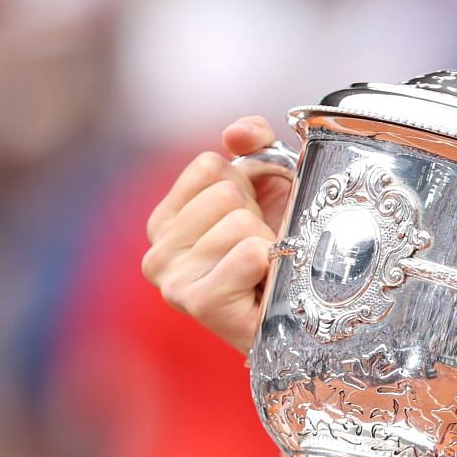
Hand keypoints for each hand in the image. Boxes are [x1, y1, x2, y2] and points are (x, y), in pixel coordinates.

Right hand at [142, 116, 295, 351]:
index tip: (257, 217)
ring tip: (264, 272)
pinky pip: (250, 253)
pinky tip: (266, 286)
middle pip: (226, 193)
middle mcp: (157, 250)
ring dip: (267, 242)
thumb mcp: (271, 191)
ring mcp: (171, 278)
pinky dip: (271, 264)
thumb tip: (237, 133)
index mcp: (166, 219)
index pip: (210, 165)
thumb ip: (254, 148)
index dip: (251, 184)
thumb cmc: (280, 258)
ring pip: (239, 222)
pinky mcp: (196, 302)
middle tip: (263, 251)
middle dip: (259, 216)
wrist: (298, 324)